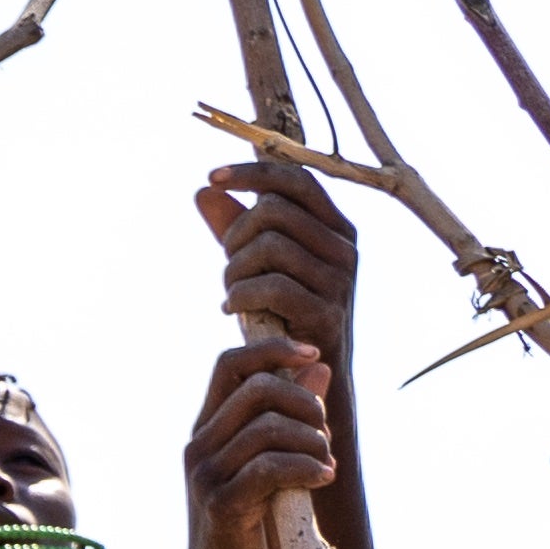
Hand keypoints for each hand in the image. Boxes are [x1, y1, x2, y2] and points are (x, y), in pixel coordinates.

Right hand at [175, 336, 342, 548]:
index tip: (311, 354)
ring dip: (314, 441)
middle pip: (258, 387)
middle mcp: (199, 446)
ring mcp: (206, 476)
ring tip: (327, 464)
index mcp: (208, 429)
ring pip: (270, 427)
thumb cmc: (251, 529)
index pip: (231, 363)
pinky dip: (308, 467)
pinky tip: (324, 479)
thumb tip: (317, 365)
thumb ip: (293, 417)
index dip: (273, 348)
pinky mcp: (221, 505)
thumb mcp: (275, 465)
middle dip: (307, 403)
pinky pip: (271, 467)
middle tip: (326, 435)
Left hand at [199, 155, 357, 362]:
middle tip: (226, 265)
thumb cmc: (283, 314)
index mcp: (336, 226)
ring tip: (230, 292)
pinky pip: (271, 287)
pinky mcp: (327, 313)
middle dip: (234, 235)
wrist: (309, 375)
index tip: (211, 178)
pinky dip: (240, 296)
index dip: (250, 173)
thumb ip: (235, 227)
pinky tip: (232, 309)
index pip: (295, 178)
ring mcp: (340, 280)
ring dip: (233, 270)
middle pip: (273, 211)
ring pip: (268, 246)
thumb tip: (204, 191)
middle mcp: (345, 246)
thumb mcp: (259, 264)